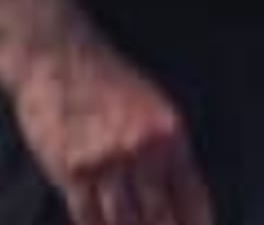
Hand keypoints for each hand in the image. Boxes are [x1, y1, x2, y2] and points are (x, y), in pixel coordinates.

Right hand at [14, 35, 211, 224]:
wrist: (61, 60)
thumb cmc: (111, 82)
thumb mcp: (156, 108)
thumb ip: (169, 150)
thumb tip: (179, 191)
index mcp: (170, 134)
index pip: (191, 194)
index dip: (196, 221)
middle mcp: (142, 151)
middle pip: (159, 214)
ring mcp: (105, 163)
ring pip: (123, 222)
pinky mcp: (71, 170)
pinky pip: (87, 216)